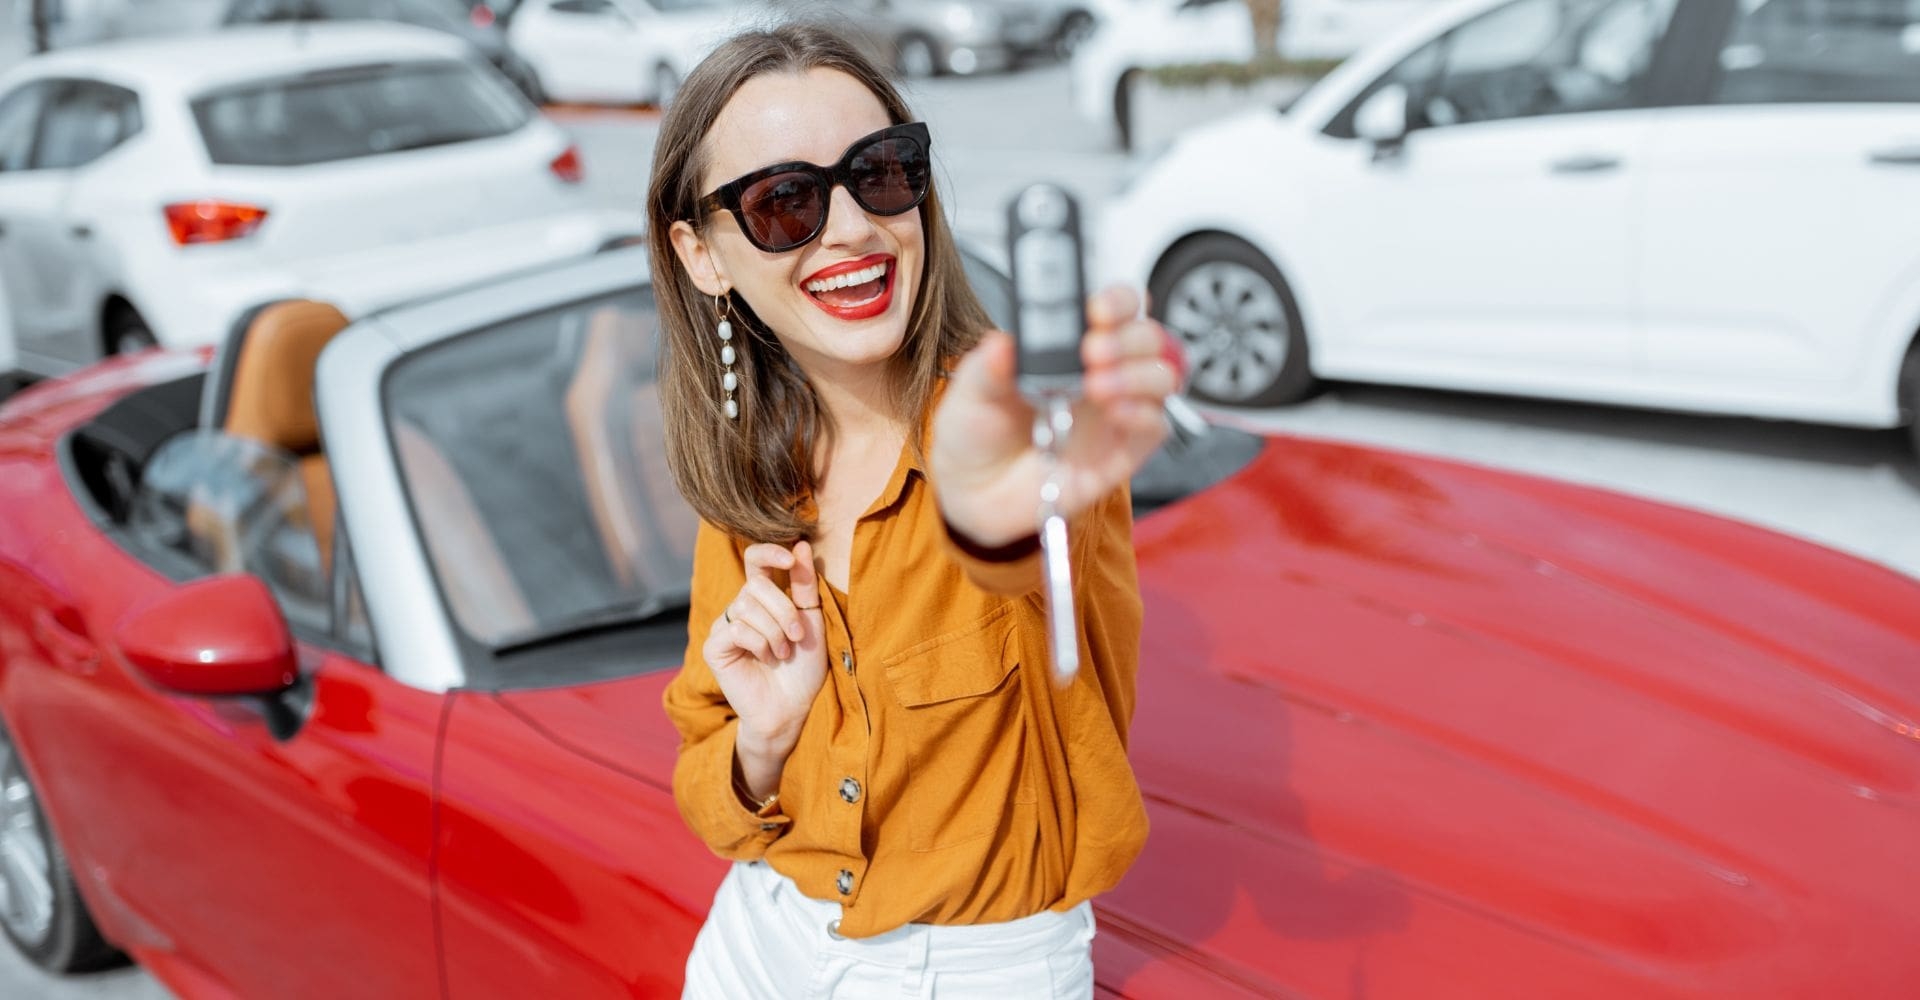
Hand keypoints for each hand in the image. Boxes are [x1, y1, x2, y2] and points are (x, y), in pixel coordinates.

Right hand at [702, 541, 826, 792]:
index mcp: (764, 596)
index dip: (769, 553)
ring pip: (747, 606)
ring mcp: (725, 626)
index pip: (755, 558)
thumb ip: (805, 583)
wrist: (794, 707)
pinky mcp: (714, 647)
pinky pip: (737, 629)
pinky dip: (760, 644)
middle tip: (797, 638)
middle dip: (784, 610)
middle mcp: (741, 607)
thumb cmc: (805, 666)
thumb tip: (802, 544)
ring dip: (775, 632)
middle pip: (755, 586)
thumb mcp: (812, 619)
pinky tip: (766, 659)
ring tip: (784, 653)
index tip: (790, 559)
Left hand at [931, 286, 1175, 546]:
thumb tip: (1001, 343)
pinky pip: (1155, 426)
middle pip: (1148, 336)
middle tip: (1093, 350)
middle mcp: (1103, 371)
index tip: (1097, 309)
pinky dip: (1142, 414)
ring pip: (1162, 377)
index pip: (1117, 307)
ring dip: (1137, 374)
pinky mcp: (1124, 451)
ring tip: (1097, 385)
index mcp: (1072, 344)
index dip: (1117, 301)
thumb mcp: (973, 391)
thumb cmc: (980, 429)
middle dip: (1128, 337)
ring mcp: (1117, 410)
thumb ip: (989, 367)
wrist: (975, 489)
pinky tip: (1114, 411)